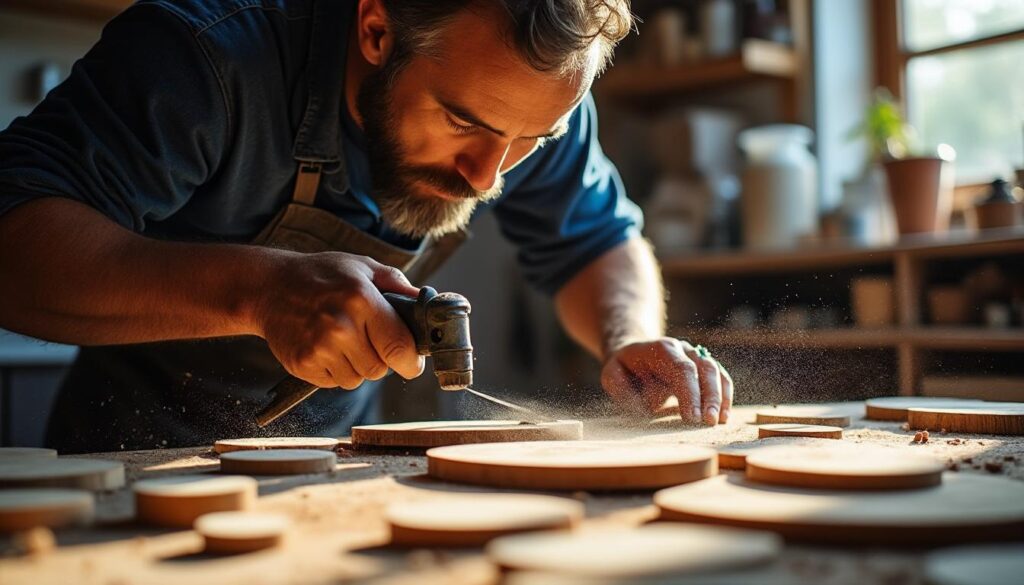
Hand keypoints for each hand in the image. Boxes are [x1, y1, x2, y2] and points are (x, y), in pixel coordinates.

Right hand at [256, 251, 424, 388]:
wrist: (269, 287)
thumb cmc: (322, 275)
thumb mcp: (363, 267)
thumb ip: (398, 285)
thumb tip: (428, 302)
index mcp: (362, 300)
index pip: (400, 348)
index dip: (412, 362)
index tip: (412, 362)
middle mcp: (341, 326)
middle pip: (379, 370)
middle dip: (380, 359)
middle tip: (367, 340)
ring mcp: (319, 348)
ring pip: (357, 379)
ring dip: (356, 366)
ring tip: (342, 340)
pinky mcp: (302, 364)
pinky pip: (334, 383)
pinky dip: (335, 370)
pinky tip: (325, 347)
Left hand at [601, 338, 733, 424]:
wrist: (633, 354)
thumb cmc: (623, 369)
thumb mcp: (612, 376)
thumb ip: (624, 390)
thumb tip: (646, 408)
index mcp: (661, 349)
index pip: (682, 369)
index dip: (690, 393)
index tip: (693, 417)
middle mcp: (682, 349)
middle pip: (704, 368)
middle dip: (709, 396)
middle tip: (708, 421)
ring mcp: (695, 357)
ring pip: (715, 372)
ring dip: (720, 397)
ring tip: (719, 421)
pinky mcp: (702, 369)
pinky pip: (720, 379)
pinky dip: (725, 397)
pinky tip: (724, 416)